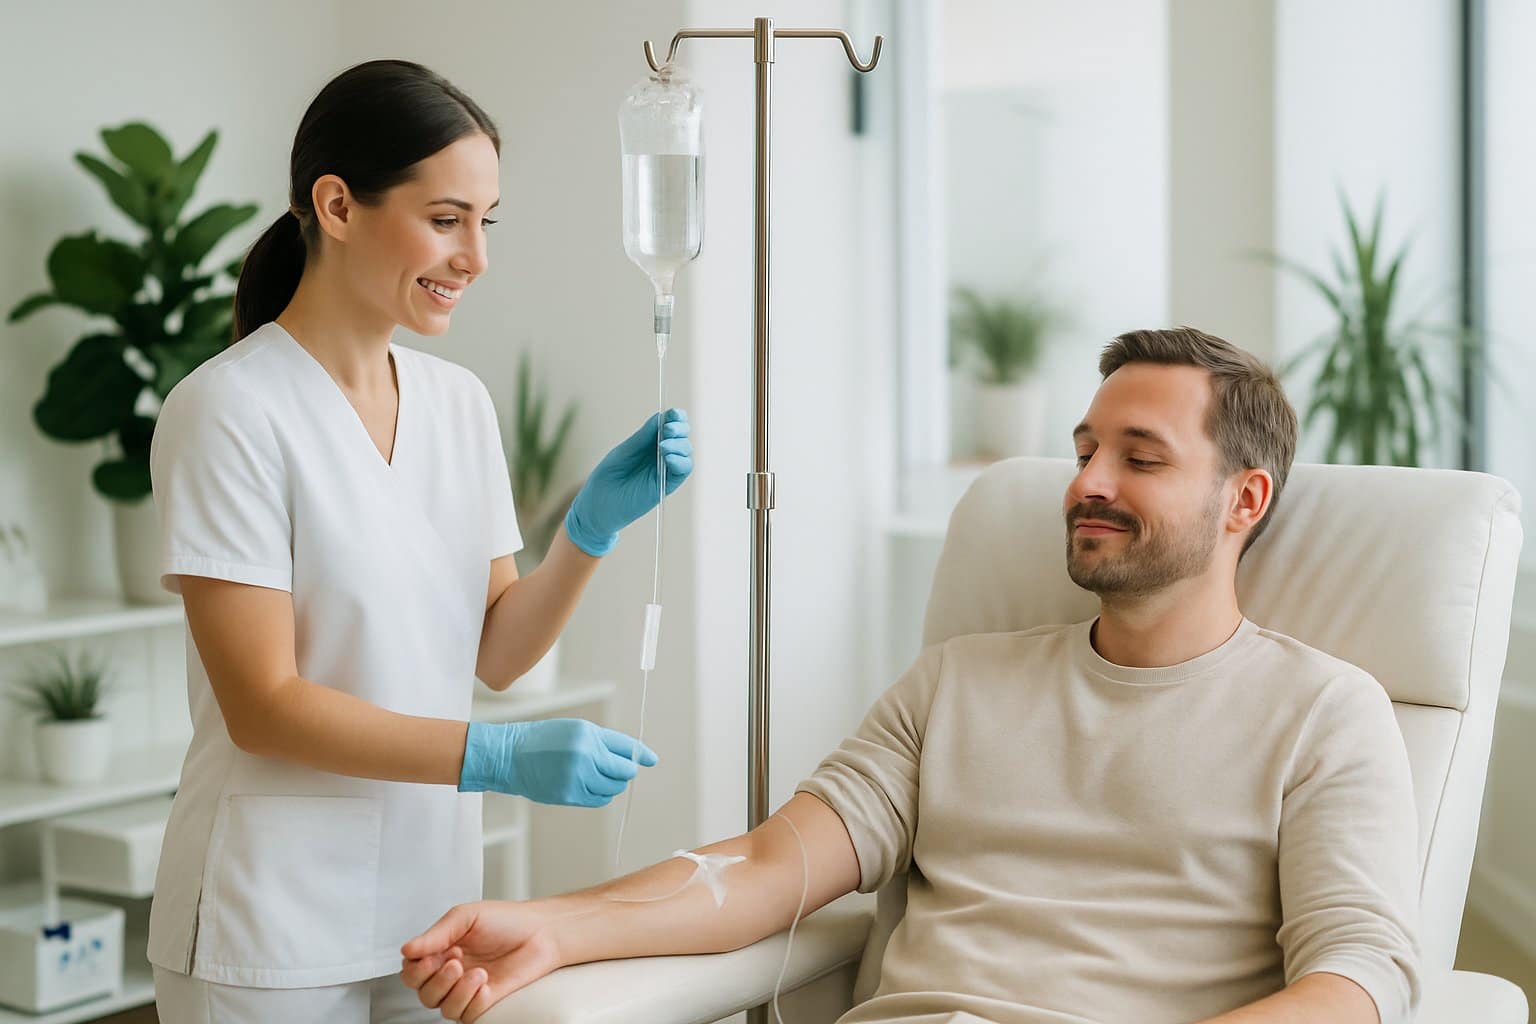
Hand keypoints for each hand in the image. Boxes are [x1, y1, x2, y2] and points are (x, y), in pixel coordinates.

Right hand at [400, 901, 562, 1022]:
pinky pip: (466, 1015)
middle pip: (423, 992)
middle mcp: (451, 973)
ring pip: (442, 1007)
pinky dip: (473, 1002)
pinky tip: (487, 986)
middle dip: (437, 980)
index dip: (418, 968)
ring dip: (456, 991)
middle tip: (457, 961)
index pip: (412, 971)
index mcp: (441, 951)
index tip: (436, 954)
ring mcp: (466, 990)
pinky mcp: (484, 1004)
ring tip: (478, 972)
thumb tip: (406, 949)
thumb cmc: (507, 921)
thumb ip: (436, 934)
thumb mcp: (467, 917)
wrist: (542, 933)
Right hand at [457, 719, 657, 805]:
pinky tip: (590, 786)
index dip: (640, 754)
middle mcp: (586, 755)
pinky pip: (599, 799)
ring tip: (596, 776)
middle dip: (624, 771)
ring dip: (612, 784)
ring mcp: (578, 777)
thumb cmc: (542, 740)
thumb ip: (603, 742)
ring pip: (614, 787)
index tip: (651, 760)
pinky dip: (601, 795)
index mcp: (589, 734)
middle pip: (624, 770)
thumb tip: (633, 758)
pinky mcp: (570, 795)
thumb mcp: (574, 730)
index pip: (626, 746)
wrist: (509, 756)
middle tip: (617, 769)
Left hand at [564, 409, 692, 555]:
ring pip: (686, 451)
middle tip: (668, 429)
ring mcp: (665, 470)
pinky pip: (683, 470)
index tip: (673, 413)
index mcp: (649, 443)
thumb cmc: (607, 477)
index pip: (670, 425)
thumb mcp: (624, 452)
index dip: (675, 417)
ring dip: (679, 445)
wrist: (597, 506)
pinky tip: (667, 457)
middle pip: (682, 436)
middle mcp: (661, 454)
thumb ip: (642, 437)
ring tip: (663, 446)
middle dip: (679, 429)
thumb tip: (661, 417)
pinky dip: (680, 461)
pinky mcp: (667, 485)